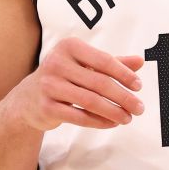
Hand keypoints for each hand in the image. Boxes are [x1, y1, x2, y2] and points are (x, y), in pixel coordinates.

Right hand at [8, 37, 143, 131]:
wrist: (28, 98)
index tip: (139, 86)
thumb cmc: (63, 77)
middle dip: (123, 97)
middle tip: (139, 107)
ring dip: (114, 111)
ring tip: (128, 117)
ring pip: (90, 101)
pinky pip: (79, 116)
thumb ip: (112, 62)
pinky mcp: (46, 107)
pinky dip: (99, 121)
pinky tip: (111, 123)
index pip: (104, 60)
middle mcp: (56, 63)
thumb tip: (140, 61)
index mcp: (69, 47)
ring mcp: (49, 85)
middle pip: (99, 82)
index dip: (124, 74)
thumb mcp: (85, 64)